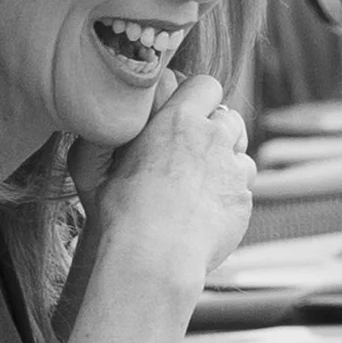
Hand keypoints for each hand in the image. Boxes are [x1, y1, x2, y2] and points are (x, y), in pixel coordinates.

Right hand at [87, 72, 254, 298]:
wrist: (155, 257)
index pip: (206, 85)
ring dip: (227, 162)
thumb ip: (106, 142)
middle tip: (197, 151)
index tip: (189, 113)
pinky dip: (229, 196)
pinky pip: (243, 188)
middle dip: (218, 130)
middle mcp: (211, 138)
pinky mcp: (243, 199)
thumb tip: (101, 127)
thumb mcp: (98, 171)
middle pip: (230, 116)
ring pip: (242, 153)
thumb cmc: (121, 215)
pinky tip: (206, 213)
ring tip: (201, 185)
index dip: (200, 97)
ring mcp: (232, 169)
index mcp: (177, 121)